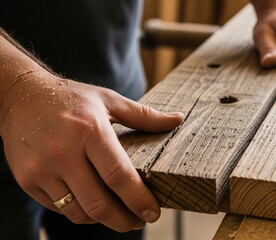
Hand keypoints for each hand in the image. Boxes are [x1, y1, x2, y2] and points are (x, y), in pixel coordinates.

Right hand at [0, 71, 183, 231]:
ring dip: (103, 220)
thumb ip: (144, 116)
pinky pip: (59, 208)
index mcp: (89, 131)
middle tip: (139, 221)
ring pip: (78, 212)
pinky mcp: (28, 180)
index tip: (154, 213)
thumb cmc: (71, 98)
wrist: (20, 97)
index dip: (139, 200)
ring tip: (118, 214)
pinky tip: (92, 203)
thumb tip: (178, 120)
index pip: (118, 176)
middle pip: (99, 204)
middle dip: (124, 220)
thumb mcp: (109, 100)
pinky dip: (80, 211)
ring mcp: (42, 169)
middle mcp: (62, 153)